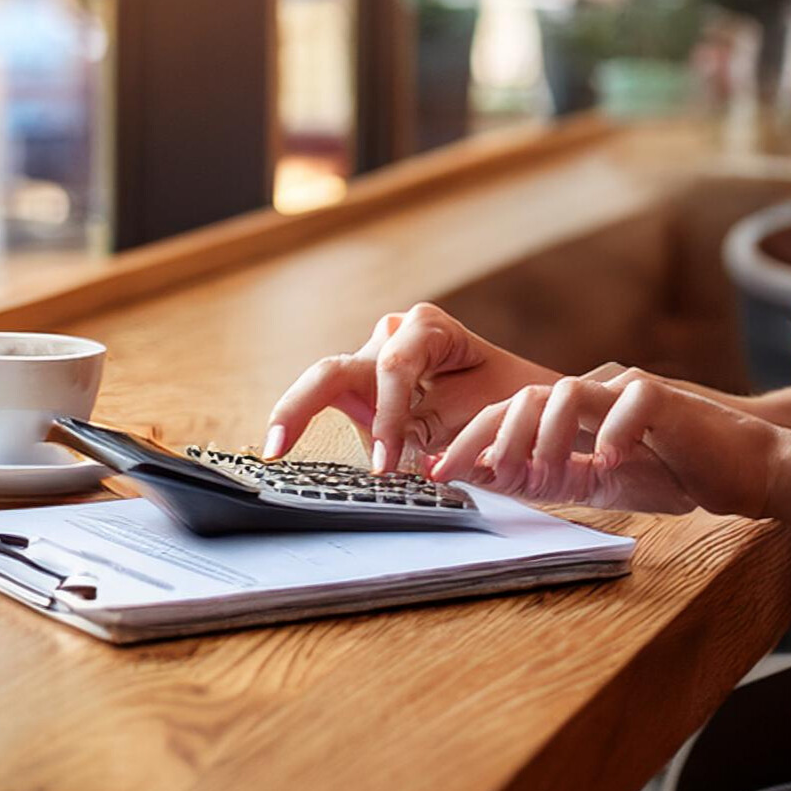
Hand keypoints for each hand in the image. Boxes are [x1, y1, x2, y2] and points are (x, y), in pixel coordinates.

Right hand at [265, 303, 545, 471]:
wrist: (513, 401)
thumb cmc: (501, 400)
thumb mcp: (477, 414)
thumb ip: (432, 429)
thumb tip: (392, 456)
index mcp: (427, 327)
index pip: (395, 368)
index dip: (388, 416)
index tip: (388, 464)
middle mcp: (392, 337)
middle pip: (336, 368)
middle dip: (303, 405)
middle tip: (279, 444)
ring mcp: (370, 361)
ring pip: (324, 383)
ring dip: (301, 416)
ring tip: (277, 448)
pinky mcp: (360, 389)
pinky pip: (329, 402)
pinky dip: (308, 423)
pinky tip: (283, 446)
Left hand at [429, 372, 788, 518]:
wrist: (744, 470)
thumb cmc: (673, 474)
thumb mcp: (597, 484)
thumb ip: (546, 478)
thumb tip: (484, 478)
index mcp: (574, 412)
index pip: (510, 417)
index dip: (471, 443)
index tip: (437, 472)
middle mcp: (594, 392)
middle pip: (525, 399)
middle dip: (487, 439)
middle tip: (466, 475)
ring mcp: (628, 390)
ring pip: (567, 393)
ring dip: (545, 439)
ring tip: (545, 477)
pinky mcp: (666, 396)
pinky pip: (630, 402)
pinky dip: (613, 433)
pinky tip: (610, 462)